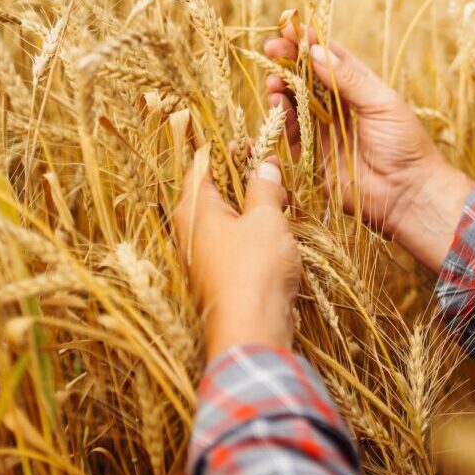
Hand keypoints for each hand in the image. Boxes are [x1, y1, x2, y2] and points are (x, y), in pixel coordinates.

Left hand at [173, 151, 299, 360]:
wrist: (252, 331)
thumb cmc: (254, 269)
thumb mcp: (265, 218)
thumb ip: (264, 187)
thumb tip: (265, 165)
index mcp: (194, 209)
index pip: (201, 165)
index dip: (226, 150)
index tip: (252, 143)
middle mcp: (192, 230)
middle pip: (215, 190)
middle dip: (246, 178)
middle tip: (274, 172)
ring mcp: (205, 255)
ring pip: (228, 217)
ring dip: (254, 206)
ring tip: (283, 201)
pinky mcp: (221, 276)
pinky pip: (235, 241)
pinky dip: (255, 230)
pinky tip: (279, 232)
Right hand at [263, 25, 471, 271]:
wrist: (408, 194)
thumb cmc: (405, 145)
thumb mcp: (382, 104)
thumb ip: (349, 80)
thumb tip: (317, 52)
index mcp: (362, 88)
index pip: (332, 58)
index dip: (311, 42)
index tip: (291, 28)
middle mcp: (341, 106)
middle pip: (309, 77)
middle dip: (290, 61)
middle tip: (271, 47)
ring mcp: (326, 130)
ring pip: (297, 102)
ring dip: (283, 87)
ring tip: (274, 79)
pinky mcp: (314, 156)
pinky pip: (292, 132)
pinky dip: (282, 116)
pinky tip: (277, 102)